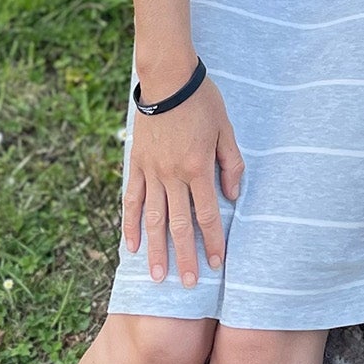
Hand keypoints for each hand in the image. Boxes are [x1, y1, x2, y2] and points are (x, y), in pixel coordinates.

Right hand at [122, 78, 243, 285]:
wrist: (167, 78)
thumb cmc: (201, 101)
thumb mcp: (226, 129)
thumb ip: (231, 164)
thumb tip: (233, 196)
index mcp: (198, 168)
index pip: (207, 215)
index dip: (212, 242)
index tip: (216, 265)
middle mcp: (172, 175)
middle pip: (179, 225)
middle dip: (185, 257)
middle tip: (188, 286)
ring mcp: (151, 171)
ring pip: (152, 219)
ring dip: (156, 250)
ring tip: (158, 277)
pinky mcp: (136, 164)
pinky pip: (132, 199)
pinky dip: (130, 224)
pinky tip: (131, 246)